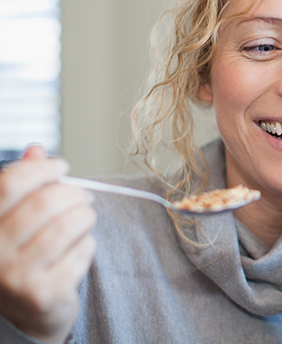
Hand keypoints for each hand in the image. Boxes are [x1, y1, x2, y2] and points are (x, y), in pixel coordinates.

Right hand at [0, 146, 95, 343]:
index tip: (62, 166)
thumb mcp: (13, 222)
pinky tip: (80, 246)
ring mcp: (15, 277)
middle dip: (73, 193)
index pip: (8, 185)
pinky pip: (81, 251)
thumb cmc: (21, 258)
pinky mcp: (43, 294)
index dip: (41, 170)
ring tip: (86, 216)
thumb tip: (37, 150)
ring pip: (67, 225)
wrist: (24, 316)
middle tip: (84, 196)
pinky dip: (88, 243)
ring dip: (85, 216)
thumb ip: (23, 187)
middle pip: (44, 203)